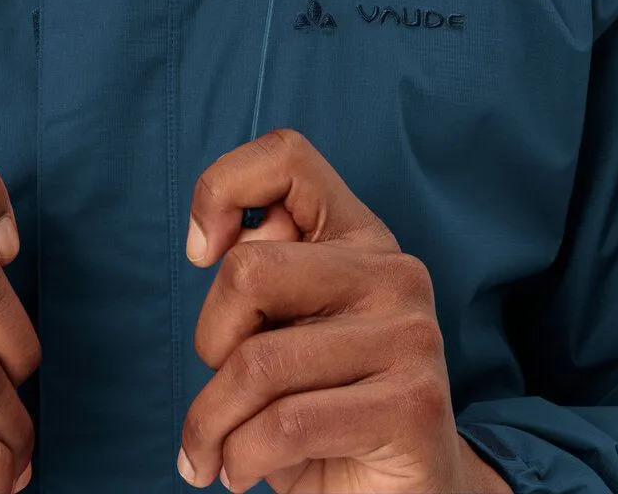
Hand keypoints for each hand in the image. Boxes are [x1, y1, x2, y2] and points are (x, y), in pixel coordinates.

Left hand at [177, 128, 508, 492]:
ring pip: (259, 362)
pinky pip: (286, 423)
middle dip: (210, 341)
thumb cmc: (322, 412)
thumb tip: (218, 244)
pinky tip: (241, 471)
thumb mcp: (284, 333)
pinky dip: (240, 457)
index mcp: (359, 236)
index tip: (202, 252)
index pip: (287, 156)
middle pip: (249, 269)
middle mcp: (394, 272)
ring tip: (212, 451)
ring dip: (212, 422)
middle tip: (219, 390)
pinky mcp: (415, 404)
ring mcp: (412, 335)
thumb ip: (262, 278)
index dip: (222, 187)